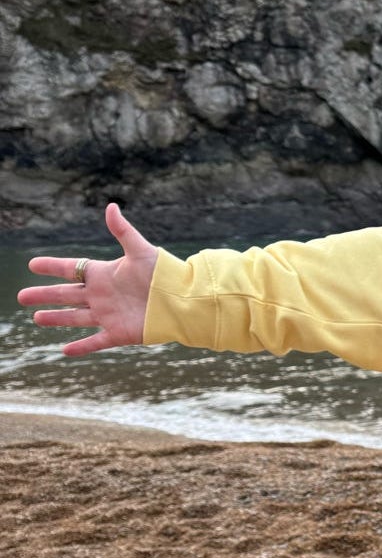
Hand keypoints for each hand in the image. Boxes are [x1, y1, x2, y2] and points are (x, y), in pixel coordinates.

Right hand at [17, 203, 160, 356]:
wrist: (183, 301)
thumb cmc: (164, 274)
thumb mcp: (140, 250)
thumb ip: (123, 231)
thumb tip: (111, 206)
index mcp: (103, 274)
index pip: (70, 268)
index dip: (51, 266)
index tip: (33, 265)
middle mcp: (102, 295)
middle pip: (66, 294)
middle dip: (44, 295)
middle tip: (21, 297)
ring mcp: (109, 315)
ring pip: (75, 317)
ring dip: (56, 318)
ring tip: (37, 319)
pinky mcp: (119, 333)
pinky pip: (95, 341)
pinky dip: (81, 347)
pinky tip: (64, 351)